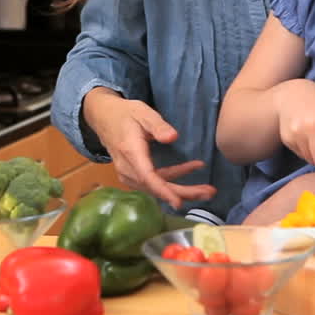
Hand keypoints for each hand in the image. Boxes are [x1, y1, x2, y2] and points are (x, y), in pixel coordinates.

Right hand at [82, 88, 215, 207]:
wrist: (105, 118)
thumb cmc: (126, 114)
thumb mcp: (143, 112)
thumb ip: (158, 125)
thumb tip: (173, 137)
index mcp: (131, 153)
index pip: (148, 177)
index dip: (164, 191)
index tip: (179, 202)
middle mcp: (128, 168)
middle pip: (156, 187)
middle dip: (183, 193)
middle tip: (209, 193)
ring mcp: (129, 174)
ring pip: (157, 187)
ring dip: (182, 189)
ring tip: (207, 189)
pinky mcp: (134, 175)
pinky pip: (155, 182)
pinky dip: (173, 181)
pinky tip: (191, 172)